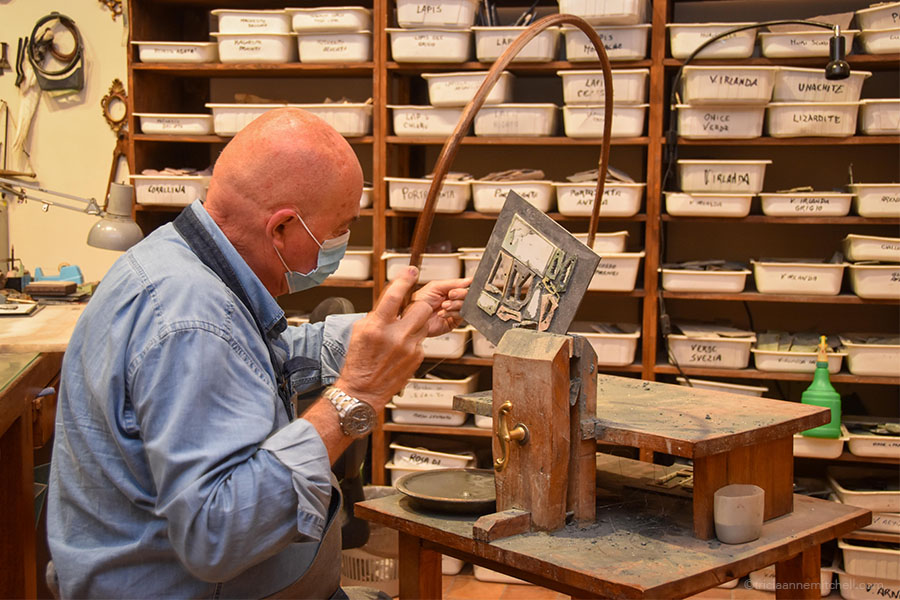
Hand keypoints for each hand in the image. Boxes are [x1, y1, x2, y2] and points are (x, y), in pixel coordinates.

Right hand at [335, 266, 432, 408]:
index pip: (394, 295)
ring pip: (424, 323)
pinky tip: (401, 349)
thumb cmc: (359, 361)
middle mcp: (396, 336)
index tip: (411, 270)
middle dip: (418, 304)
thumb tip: (392, 302)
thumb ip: (377, 314)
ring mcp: (409, 347)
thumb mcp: (360, 330)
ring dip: (415, 323)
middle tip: (410, 308)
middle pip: (421, 307)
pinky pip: (421, 340)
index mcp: (377, 326)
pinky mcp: (417, 357)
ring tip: (401, 333)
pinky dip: (413, 340)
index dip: (404, 279)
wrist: (363, 390)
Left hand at [412, 277, 471, 337]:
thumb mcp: (434, 287)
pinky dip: (452, 313)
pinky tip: (443, 313)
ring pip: (465, 305)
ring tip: (444, 306)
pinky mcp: (452, 322)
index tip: (462, 286)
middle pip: (466, 295)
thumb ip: (452, 283)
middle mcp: (451, 300)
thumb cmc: (416, 303)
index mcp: (447, 290)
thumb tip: (468, 280)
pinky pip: (461, 316)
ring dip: (454, 305)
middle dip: (459, 295)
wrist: (410, 320)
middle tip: (450, 296)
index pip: (463, 285)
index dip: (463, 286)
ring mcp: (452, 311)